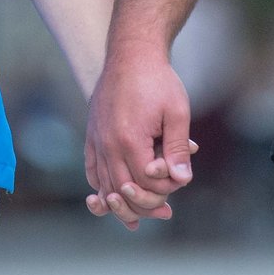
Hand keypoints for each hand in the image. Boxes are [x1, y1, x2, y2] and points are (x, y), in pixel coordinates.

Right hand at [84, 47, 193, 229]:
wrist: (130, 54)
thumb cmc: (158, 81)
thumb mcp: (177, 111)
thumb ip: (178, 148)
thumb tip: (181, 180)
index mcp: (129, 140)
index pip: (145, 182)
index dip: (164, 188)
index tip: (178, 179)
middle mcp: (107, 144)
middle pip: (122, 190)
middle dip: (144, 205)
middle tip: (165, 214)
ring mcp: (96, 140)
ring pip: (104, 185)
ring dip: (120, 204)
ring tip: (134, 221)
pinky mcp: (91, 135)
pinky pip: (92, 170)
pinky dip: (101, 187)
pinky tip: (111, 196)